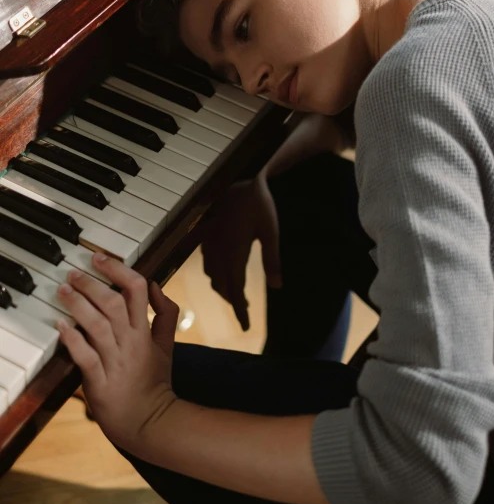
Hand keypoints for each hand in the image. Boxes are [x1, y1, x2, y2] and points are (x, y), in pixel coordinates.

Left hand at [56, 254, 177, 452]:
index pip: (137, 290)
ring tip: (63, 291)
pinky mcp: (99, 381)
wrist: (149, 421)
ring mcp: (115, 361)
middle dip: (92, 284)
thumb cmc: (155, 382)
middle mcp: (131, 342)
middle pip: (113, 303)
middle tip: (73, 273)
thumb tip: (156, 285)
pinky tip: (61, 326)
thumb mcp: (167, 345)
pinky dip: (73, 340)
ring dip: (78, 305)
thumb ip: (166, 313)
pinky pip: (85, 356)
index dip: (118, 269)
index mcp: (146, 331)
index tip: (100, 258)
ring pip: (97, 325)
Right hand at [201, 174, 281, 330]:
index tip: (246, 326)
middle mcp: (217, 249)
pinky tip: (223, 272)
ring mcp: (209, 242)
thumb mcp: (271, 232)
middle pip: (221, 286)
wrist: (243, 177)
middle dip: (233, 301)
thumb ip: (272, 260)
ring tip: (237, 295)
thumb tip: (277, 286)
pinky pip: (207, 261)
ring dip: (224, 288)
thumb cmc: (260, 204)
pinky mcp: (206, 234)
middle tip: (245, 312)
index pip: (235, 290)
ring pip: (212, 275)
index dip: (240, 310)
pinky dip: (215, 273)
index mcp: (233, 252)